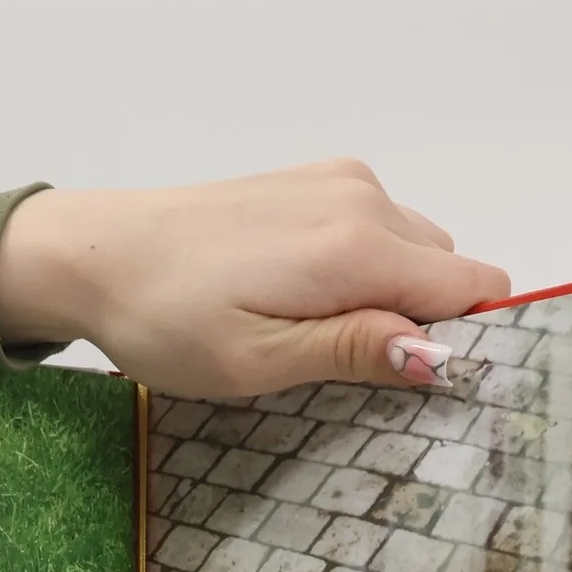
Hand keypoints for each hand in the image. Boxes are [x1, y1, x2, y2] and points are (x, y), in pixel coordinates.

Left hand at [0, 159, 510, 398]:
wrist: (97, 256)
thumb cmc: (167, 320)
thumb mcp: (258, 361)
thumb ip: (353, 351)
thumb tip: (436, 354)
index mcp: (355, 248)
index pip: (474, 287)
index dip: (467, 342)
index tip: (431, 389)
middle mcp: (361, 200)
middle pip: (449, 269)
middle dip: (425, 323)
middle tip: (358, 377)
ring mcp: (338, 183)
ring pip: (414, 251)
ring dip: (390, 298)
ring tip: (319, 341)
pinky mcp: (313, 182)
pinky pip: (376, 230)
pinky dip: (362, 272)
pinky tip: (304, 305)